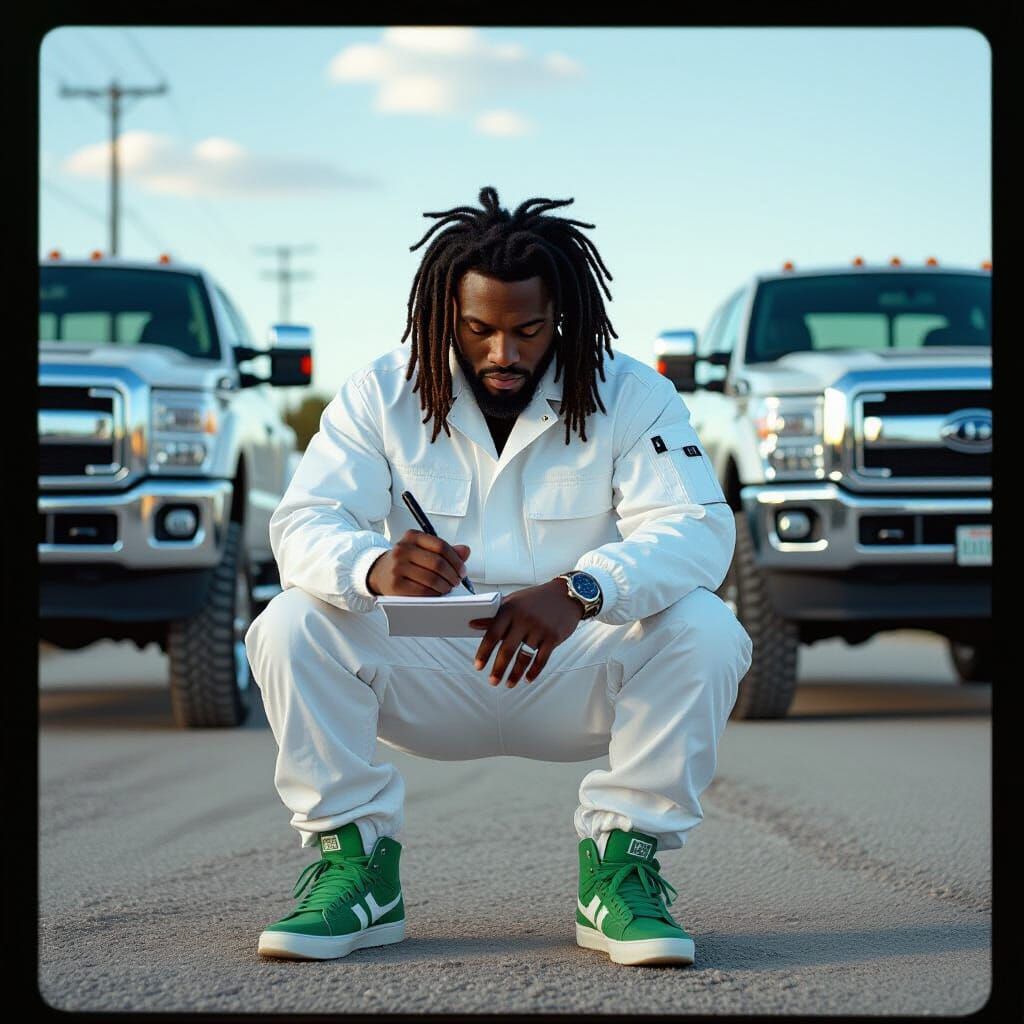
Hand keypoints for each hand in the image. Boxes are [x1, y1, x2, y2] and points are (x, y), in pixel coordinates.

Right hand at [367, 531, 469, 596]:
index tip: (462, 570)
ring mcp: (397, 567)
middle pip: (438, 563)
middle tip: (456, 581)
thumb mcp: (423, 550)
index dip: (456, 560)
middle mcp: (402, 549)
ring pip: (431, 579)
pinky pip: (422, 591)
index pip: (441, 546)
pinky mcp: (395, 585)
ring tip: (447, 588)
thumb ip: (446, 550)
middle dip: (452, 575)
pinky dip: (434, 594)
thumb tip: (465, 551)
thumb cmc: (406, 561)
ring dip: (445, 586)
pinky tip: (436, 594)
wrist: (380, 572)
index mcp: (412, 536)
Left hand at [468, 579, 583, 687]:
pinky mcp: (553, 637)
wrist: (566, 595)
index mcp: (510, 609)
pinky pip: (541, 659)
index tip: (478, 666)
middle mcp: (524, 619)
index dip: (484, 652)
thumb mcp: (513, 601)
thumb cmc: (536, 599)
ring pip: (524, 657)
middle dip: (498, 669)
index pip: (492, 634)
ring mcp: (540, 628)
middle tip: (492, 681)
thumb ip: (494, 614)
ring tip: (508, 684)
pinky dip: (533, 671)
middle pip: (507, 649)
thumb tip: (472, 624)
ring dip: (515, 674)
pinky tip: (527, 679)